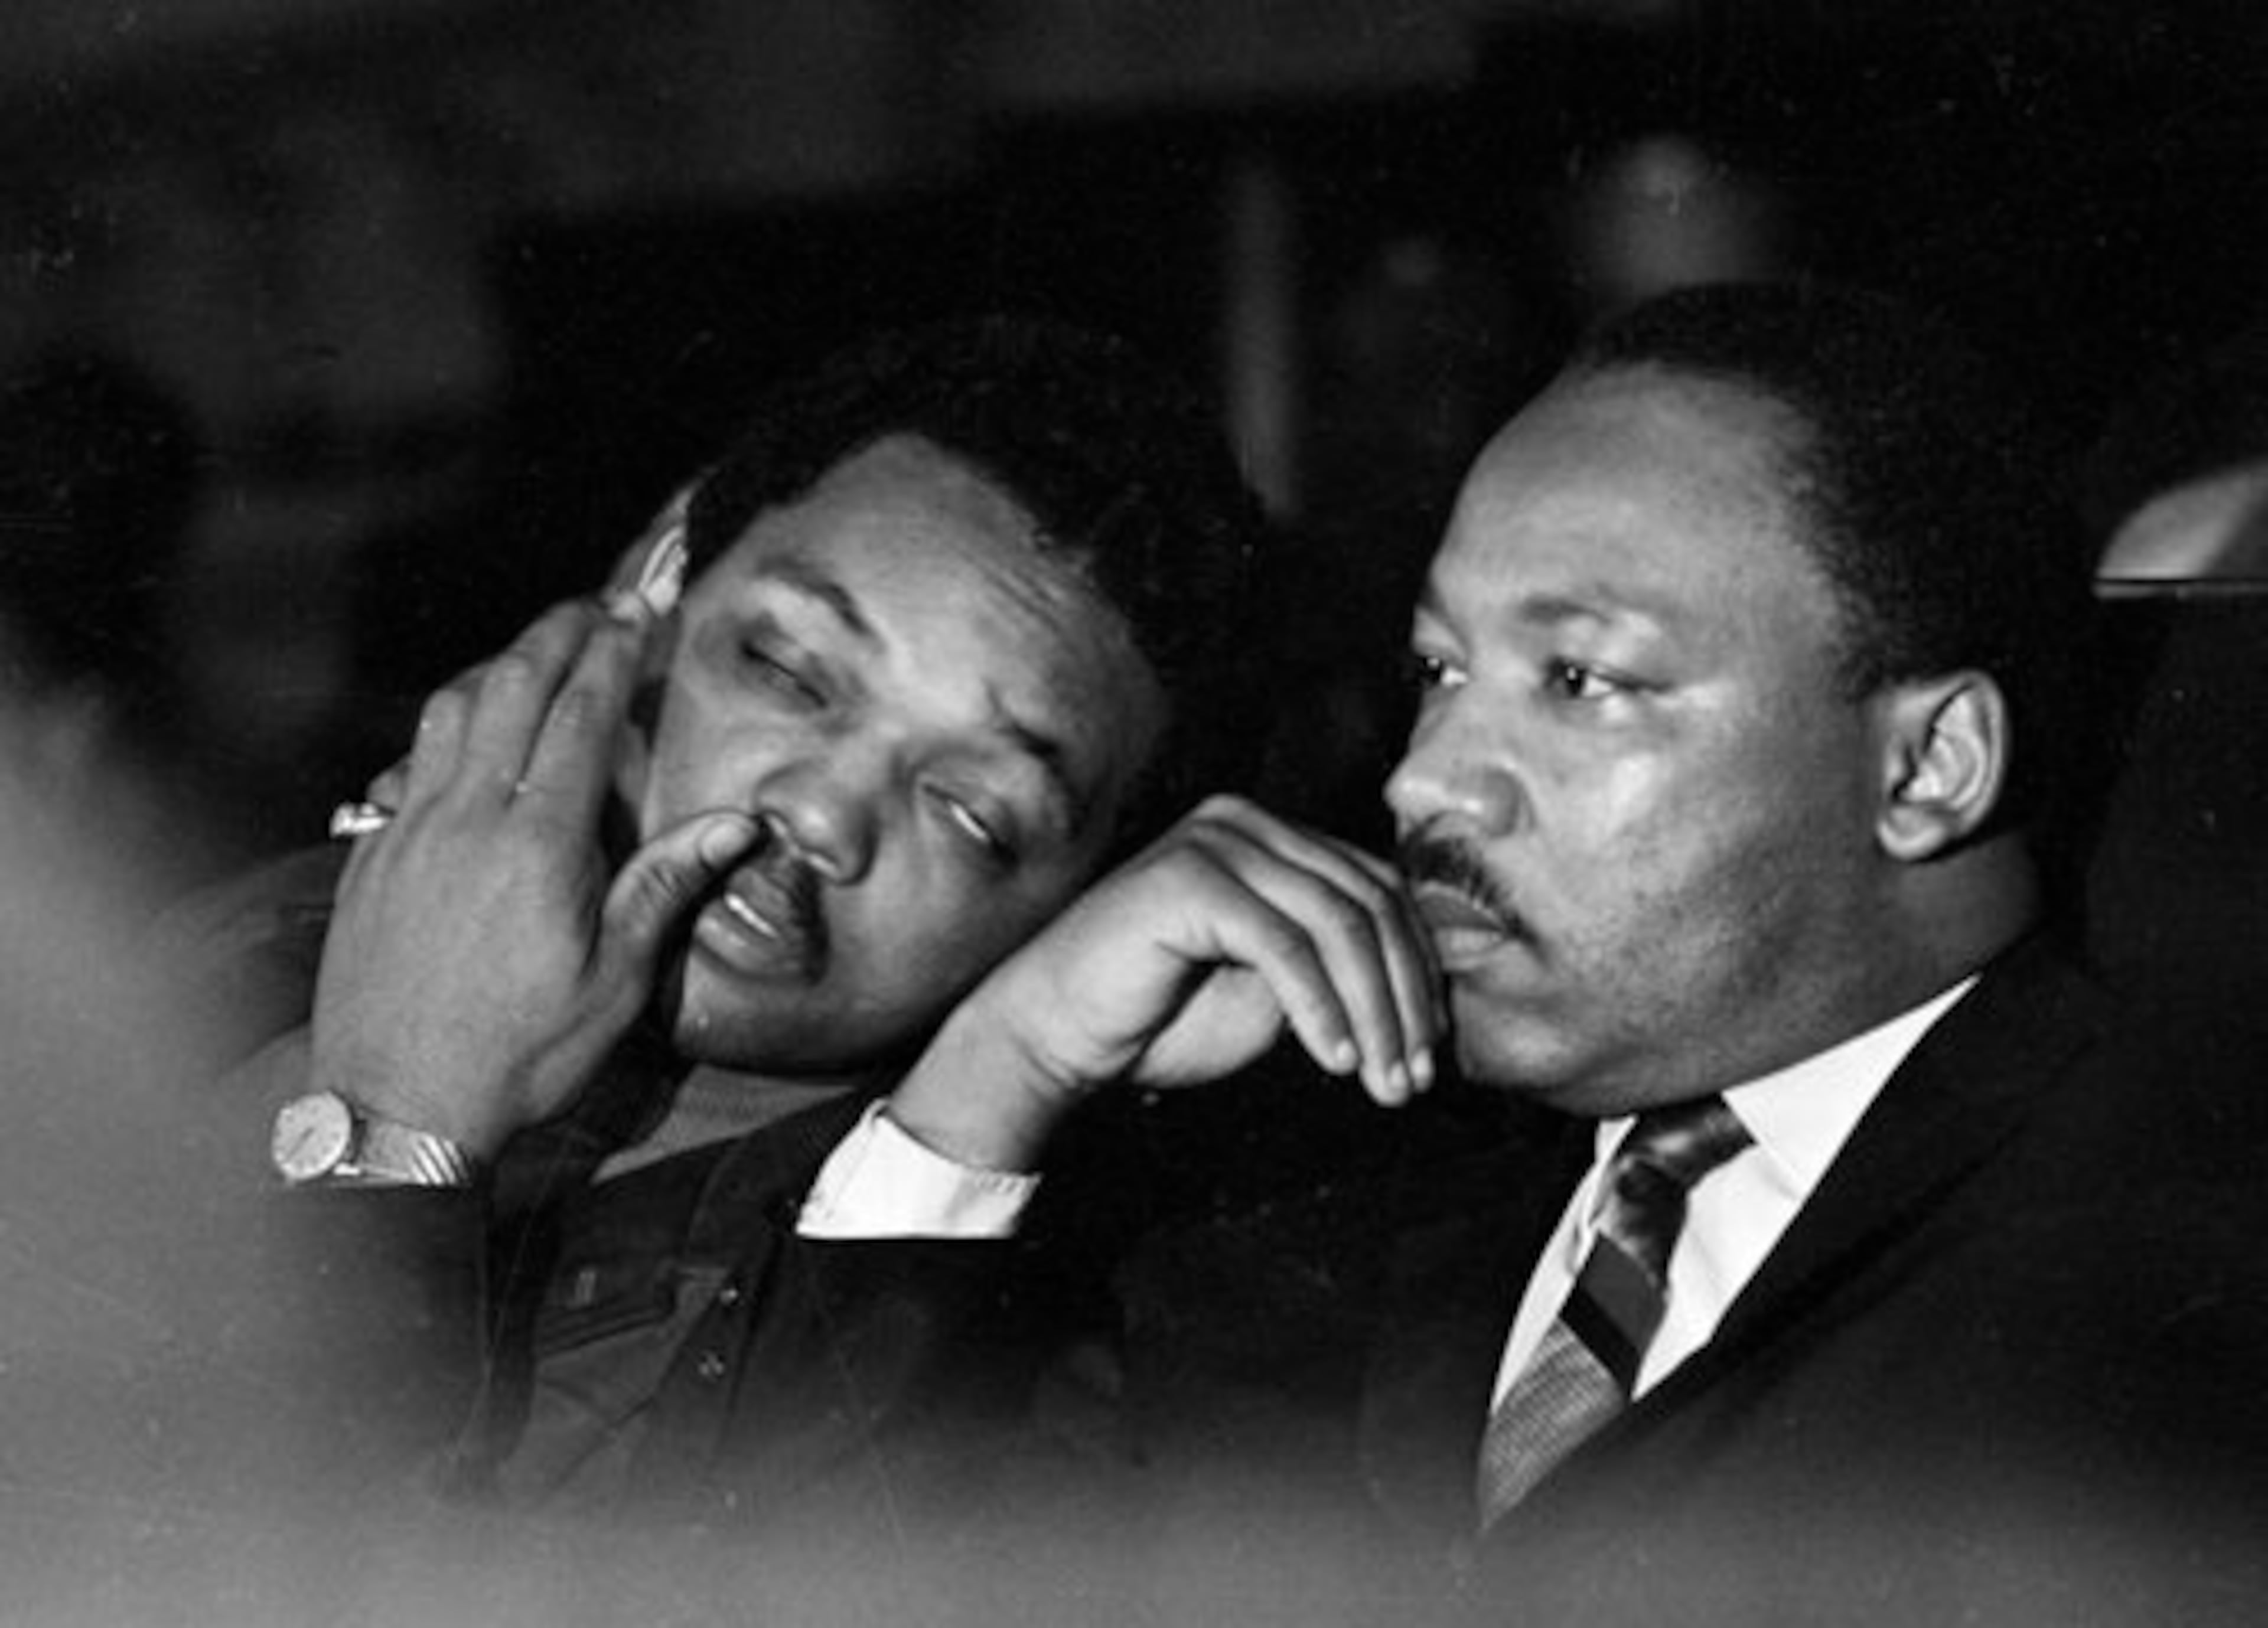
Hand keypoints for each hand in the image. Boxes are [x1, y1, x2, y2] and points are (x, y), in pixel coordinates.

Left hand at [310, 599, 758, 1157]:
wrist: (394, 1109)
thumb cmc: (519, 1054)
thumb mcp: (615, 982)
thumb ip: (664, 888)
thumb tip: (736, 824)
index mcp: (538, 843)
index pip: (580, 716)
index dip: (610, 653)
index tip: (636, 610)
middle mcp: (467, 819)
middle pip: (511, 690)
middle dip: (556, 634)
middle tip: (593, 605)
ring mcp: (408, 833)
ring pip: (448, 713)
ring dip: (495, 668)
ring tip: (533, 654)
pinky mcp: (369, 858)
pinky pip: (406, 765)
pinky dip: (442, 729)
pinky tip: (460, 738)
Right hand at [887, 796, 1442, 1170]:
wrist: (1054, 1035)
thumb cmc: (1156, 1018)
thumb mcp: (1272, 990)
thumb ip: (1333, 968)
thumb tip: (1421, 991)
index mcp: (1271, 837)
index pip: (1377, 888)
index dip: (1418, 969)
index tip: (1433, 1048)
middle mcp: (1246, 822)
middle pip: (1368, 901)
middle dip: (1404, 998)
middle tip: (1416, 1077)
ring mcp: (1215, 840)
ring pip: (1337, 923)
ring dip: (1374, 1012)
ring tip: (1383, 1081)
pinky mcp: (1190, 878)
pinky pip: (1284, 945)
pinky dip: (1321, 1008)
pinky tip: (1335, 1058)